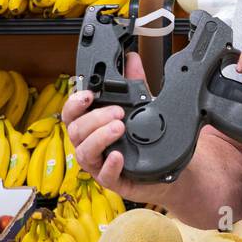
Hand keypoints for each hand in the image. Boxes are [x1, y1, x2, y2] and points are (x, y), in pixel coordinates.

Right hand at [62, 52, 152, 199]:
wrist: (169, 172)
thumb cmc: (147, 142)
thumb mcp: (143, 109)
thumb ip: (136, 84)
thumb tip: (132, 59)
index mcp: (93, 127)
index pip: (72, 114)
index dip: (75, 103)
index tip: (88, 94)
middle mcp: (92, 146)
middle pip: (75, 131)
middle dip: (93, 119)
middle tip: (117, 112)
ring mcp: (100, 165)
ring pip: (84, 153)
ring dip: (99, 138)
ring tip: (119, 127)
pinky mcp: (114, 182)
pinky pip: (104, 176)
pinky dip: (110, 165)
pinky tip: (118, 155)